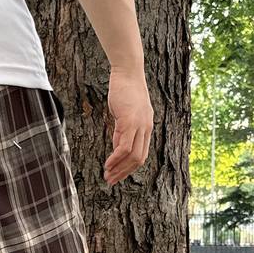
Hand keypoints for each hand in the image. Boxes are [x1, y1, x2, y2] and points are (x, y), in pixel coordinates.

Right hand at [104, 68, 152, 185]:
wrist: (127, 72)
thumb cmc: (124, 89)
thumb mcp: (124, 113)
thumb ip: (122, 130)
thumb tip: (117, 146)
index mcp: (146, 127)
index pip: (141, 154)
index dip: (129, 167)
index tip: (117, 174)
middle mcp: (146, 128)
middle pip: (138, 159)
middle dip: (124, 173)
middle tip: (111, 180)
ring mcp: (140, 126)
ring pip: (132, 156)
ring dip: (119, 168)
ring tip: (107, 175)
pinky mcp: (130, 122)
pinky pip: (124, 147)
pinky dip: (116, 158)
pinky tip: (108, 164)